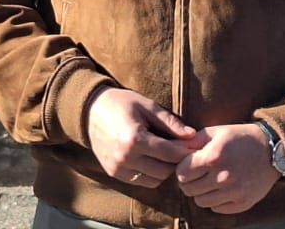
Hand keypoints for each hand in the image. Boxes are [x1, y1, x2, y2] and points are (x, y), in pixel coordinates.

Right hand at [84, 86, 198, 187]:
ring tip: (165, 154)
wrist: (89, 110)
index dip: (185, 151)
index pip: (169, 153)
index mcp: (134, 139)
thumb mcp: (147, 106)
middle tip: (181, 150)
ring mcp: (118, 168)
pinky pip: (141, 182)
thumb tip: (192, 136)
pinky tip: (151, 159)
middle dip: (175, 161)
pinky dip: (150, 174)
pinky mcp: (114, 174)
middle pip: (164, 170)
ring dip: (163, 170)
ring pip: (154, 180)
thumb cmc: (121, 103)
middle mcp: (125, 157)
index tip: (195, 146)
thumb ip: (170, 123)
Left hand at [174, 122, 278, 213]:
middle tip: (196, 175)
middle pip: (188, 189)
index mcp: (213, 157)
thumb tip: (173, 149)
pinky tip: (221, 189)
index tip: (187, 166)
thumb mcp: (216, 132)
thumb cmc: (240, 138)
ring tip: (209, 181)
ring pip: (200, 201)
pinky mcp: (243, 203)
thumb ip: (193, 141)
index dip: (181, 169)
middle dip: (188, 182)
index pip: (182, 173)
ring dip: (201, 192)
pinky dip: (215, 201)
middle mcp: (223, 177)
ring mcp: (234, 192)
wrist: (272, 150)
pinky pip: (217, 208)